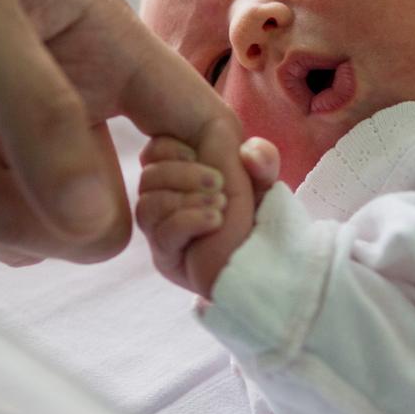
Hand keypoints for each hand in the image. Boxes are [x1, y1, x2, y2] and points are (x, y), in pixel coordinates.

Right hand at [137, 136, 278, 297]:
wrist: (266, 265)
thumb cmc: (260, 220)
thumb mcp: (263, 182)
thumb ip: (261, 158)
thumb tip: (249, 152)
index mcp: (182, 173)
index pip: (154, 151)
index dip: (171, 148)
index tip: (200, 154)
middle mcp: (165, 199)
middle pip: (147, 176)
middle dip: (183, 173)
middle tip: (219, 183)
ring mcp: (162, 230)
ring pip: (147, 204)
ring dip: (187, 198)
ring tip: (221, 205)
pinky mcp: (166, 257)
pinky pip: (162, 233)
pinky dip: (189, 220)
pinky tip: (215, 221)